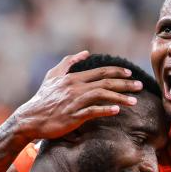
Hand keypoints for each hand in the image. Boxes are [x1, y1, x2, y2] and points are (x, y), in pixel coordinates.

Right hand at [11, 50, 144, 141]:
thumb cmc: (43, 98)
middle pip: (105, 82)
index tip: (130, 73)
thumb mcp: (52, 76)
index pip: (100, 72)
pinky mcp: (73, 116)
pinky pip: (93, 111)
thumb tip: (84, 53)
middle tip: (140, 86)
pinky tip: (117, 110)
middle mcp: (75, 87)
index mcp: (73, 78)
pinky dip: (106, 109)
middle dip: (125, 83)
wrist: (30, 118)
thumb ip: (68, 63)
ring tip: (134, 101)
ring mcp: (74, 101)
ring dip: (120, 97)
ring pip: (102, 95)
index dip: (117, 72)